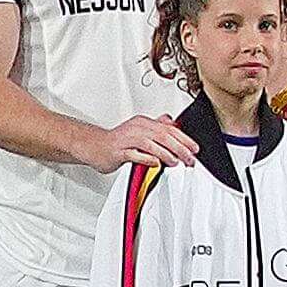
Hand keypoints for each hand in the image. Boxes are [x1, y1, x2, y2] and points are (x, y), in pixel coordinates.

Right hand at [86, 112, 201, 172]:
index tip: (194, 148)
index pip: (169, 129)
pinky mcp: (117, 151)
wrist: (92, 145)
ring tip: (176, 162)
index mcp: (144, 123)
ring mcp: (126, 140)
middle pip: (163, 136)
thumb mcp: (139, 131)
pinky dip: (147, 159)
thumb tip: (173, 123)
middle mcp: (136, 128)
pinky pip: (134, 154)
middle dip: (180, 148)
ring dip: (166, 154)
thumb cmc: (117, 141)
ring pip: (150, 144)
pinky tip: (155, 163)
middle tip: (190, 158)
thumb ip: (156, 128)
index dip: (184, 139)